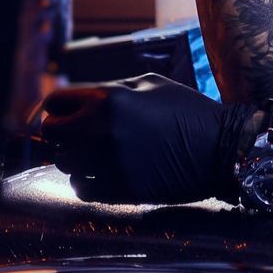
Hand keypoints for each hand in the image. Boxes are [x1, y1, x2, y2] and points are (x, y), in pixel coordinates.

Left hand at [34, 74, 259, 204]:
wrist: (220, 147)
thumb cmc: (187, 111)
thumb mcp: (151, 84)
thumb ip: (112, 89)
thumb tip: (82, 99)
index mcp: (108, 98)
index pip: (56, 103)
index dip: (59, 109)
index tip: (66, 115)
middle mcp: (101, 129)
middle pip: (52, 135)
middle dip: (61, 135)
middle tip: (76, 137)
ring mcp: (108, 161)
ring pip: (64, 163)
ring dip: (75, 159)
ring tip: (97, 155)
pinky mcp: (119, 188)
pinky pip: (81, 188)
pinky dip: (87, 183)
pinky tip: (105, 174)